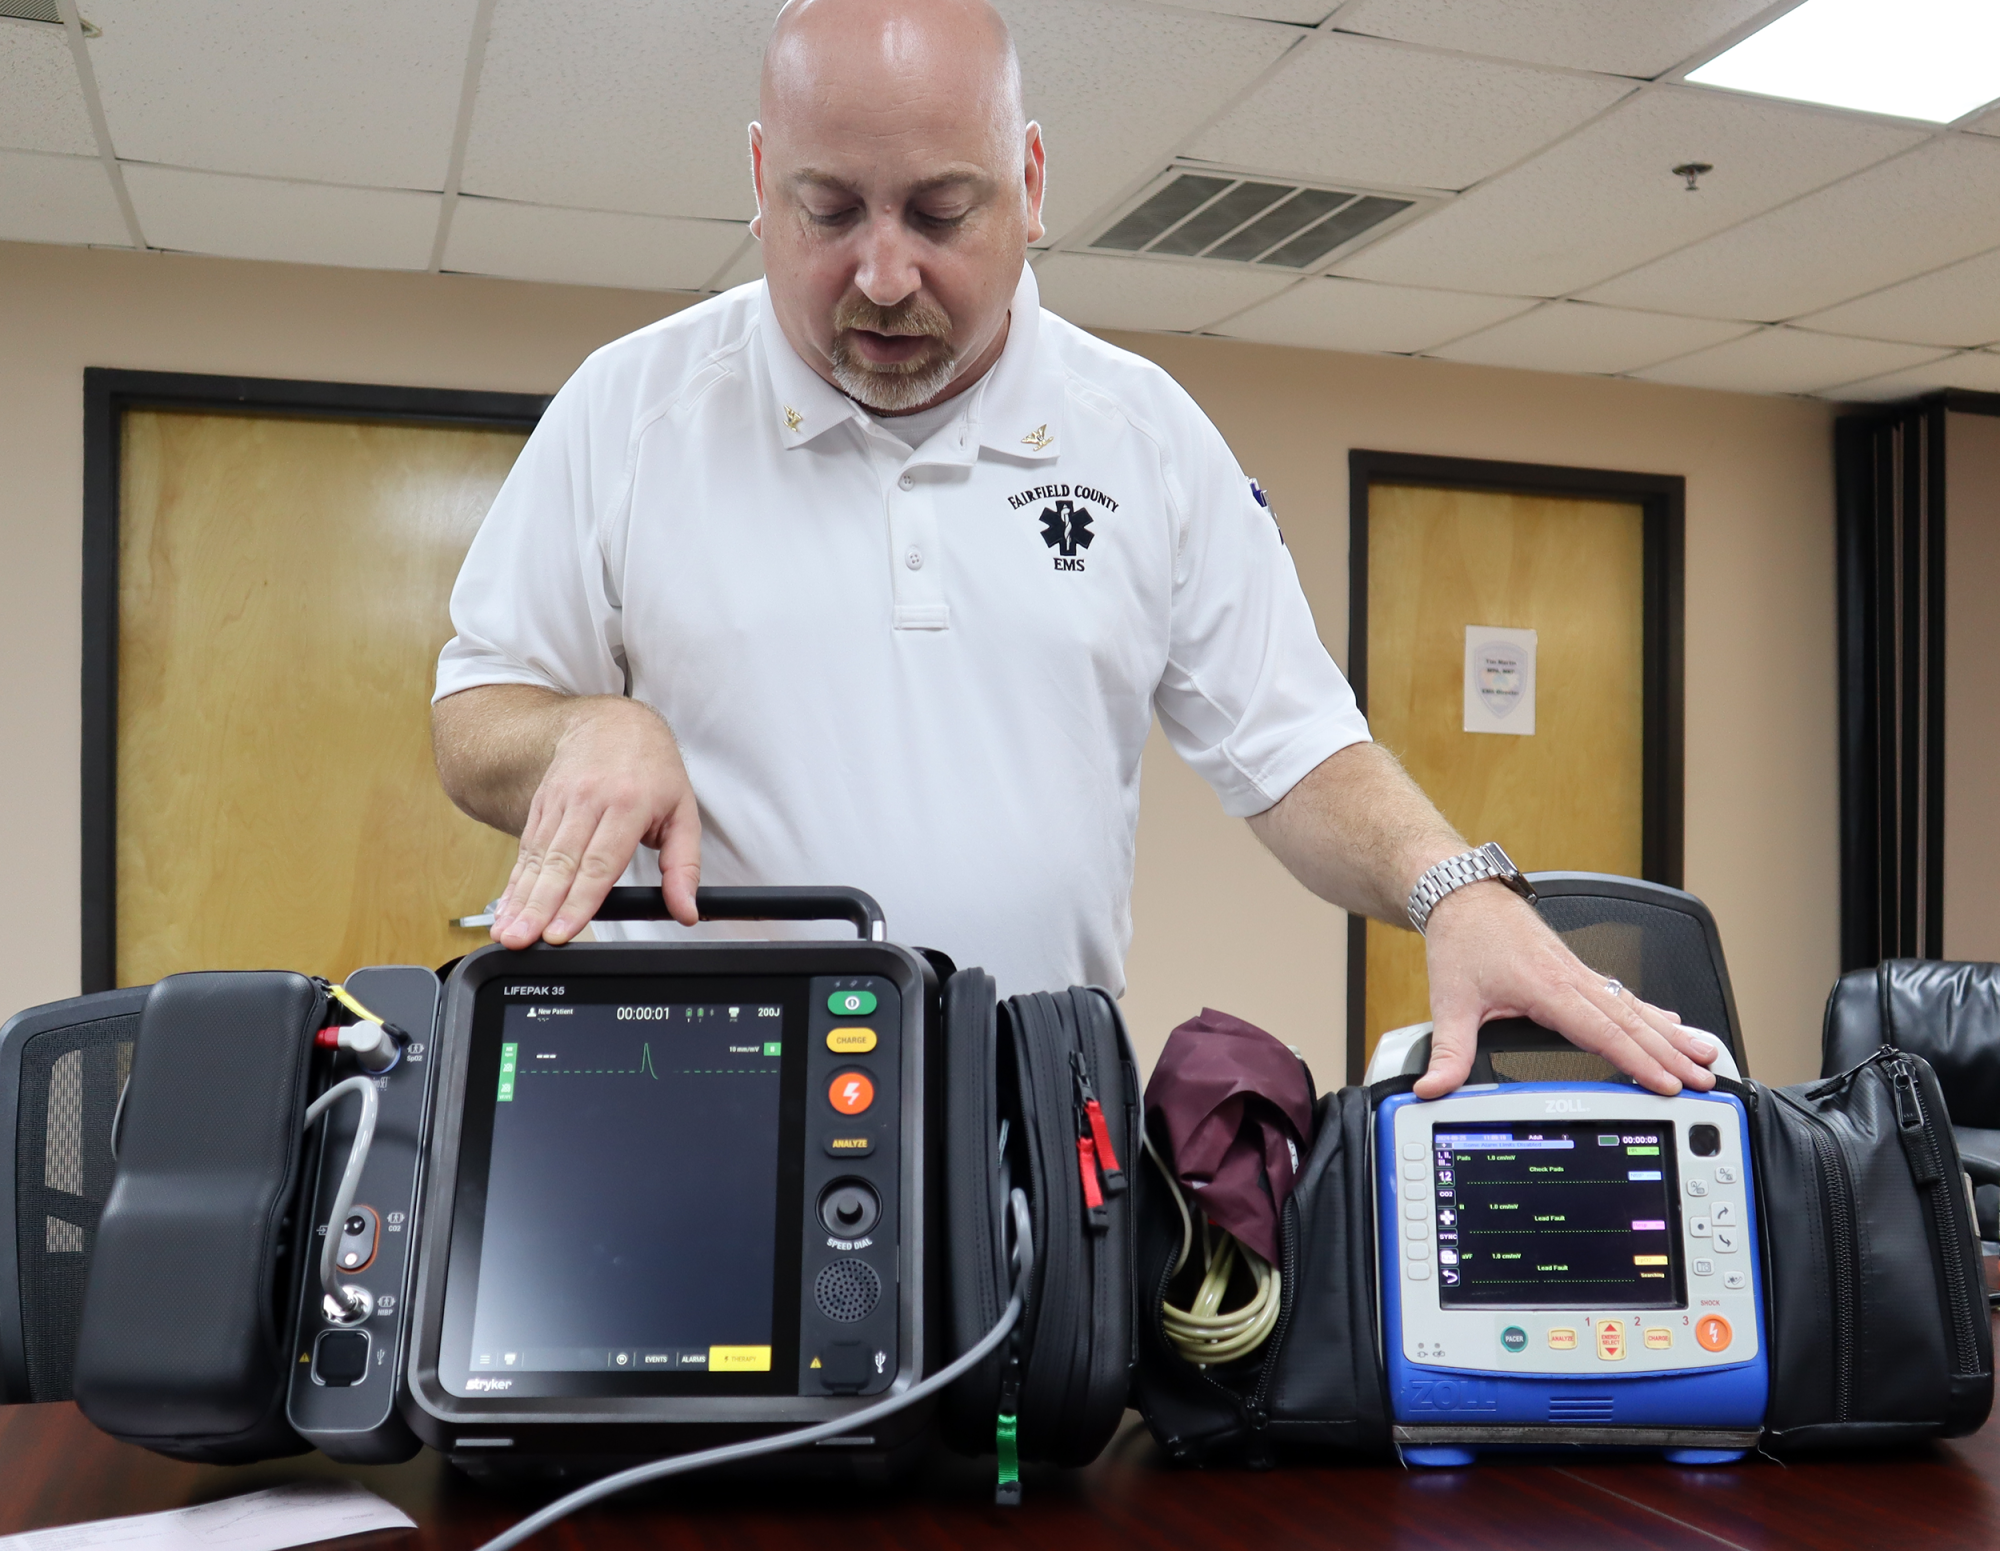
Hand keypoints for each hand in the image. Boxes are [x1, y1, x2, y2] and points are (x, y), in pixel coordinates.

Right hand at [490, 698, 701, 947]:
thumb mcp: (683, 812)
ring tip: (508, 933)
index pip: (599, 862)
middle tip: (522, 941)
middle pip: (560, 863)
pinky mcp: (541, 804)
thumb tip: (687, 910)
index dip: (579, 901)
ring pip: (537, 857)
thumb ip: (684, 866)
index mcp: (628, 804)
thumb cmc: (652, 769)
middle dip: (539, 907)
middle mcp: (589, 801)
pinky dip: (515, 881)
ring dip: (520, 900)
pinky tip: (506, 908)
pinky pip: (526, 847)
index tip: (562, 932)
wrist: (613, 721)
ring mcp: (560, 801)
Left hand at [1414, 882, 1717, 1098]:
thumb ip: (1447, 1050)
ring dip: (1670, 1033)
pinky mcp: (1575, 968)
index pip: (1603, 1032)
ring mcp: (1577, 972)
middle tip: (1705, 1078)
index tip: (1667, 1082)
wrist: (1462, 895)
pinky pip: (1621, 994)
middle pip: (1632, 1021)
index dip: (1638, 1060)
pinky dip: (1650, 1011)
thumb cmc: (1460, 941)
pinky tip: (1669, 1023)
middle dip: (1672, 1052)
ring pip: (1633, 1006)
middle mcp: (1571, 978)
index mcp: (1547, 988)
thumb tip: (1431, 1088)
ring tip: (1706, 1054)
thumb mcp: (1449, 1000)